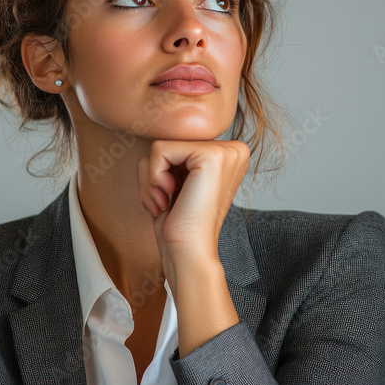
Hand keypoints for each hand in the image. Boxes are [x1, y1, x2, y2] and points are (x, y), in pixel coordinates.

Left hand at [138, 139, 249, 272]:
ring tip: (167, 202)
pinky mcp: (211, 156)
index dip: (163, 170)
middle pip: (169, 141)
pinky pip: (159, 150)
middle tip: (166, 202)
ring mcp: (225, 151)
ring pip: (160, 145)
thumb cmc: (180, 224)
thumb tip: (156, 131)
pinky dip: (153, 177)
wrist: (190, 253)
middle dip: (153, 174)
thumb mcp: (179, 178)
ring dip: (150, 179)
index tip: (172, 198)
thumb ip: (176, 153)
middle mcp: (233, 148)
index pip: (177, 142)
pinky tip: (169, 198)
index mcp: (229, 154)